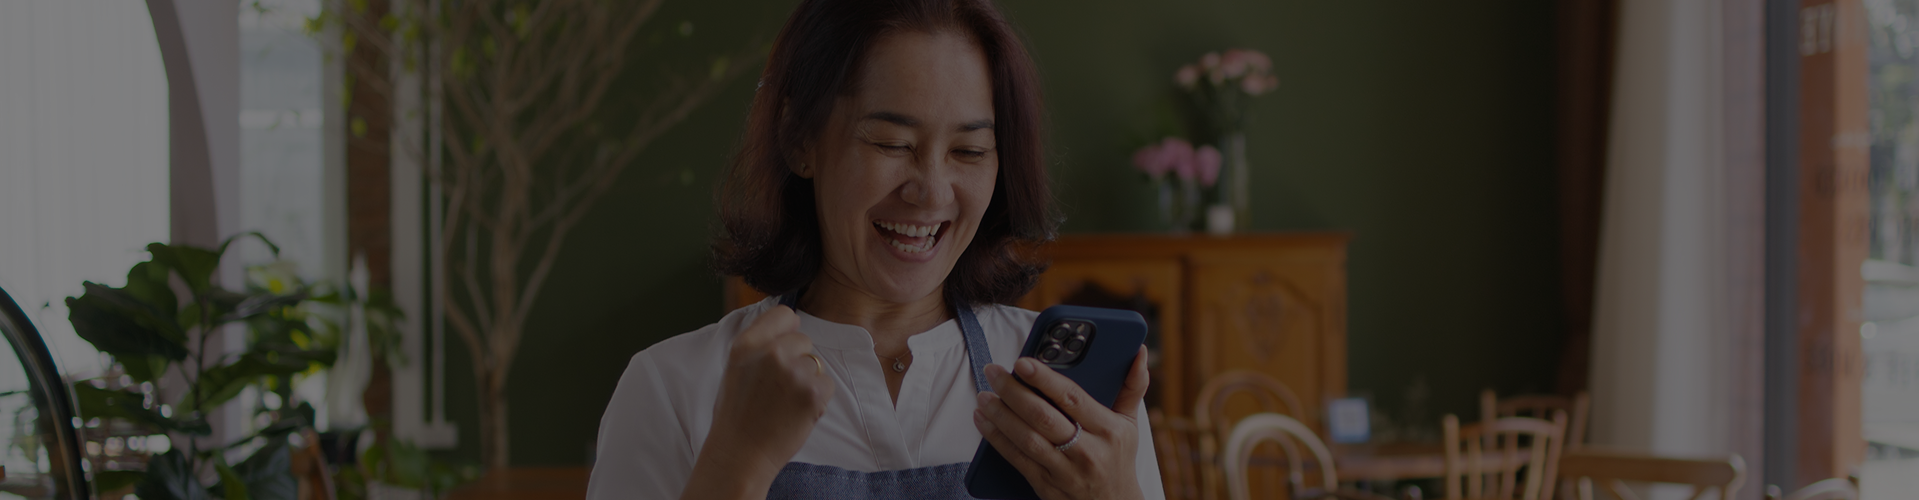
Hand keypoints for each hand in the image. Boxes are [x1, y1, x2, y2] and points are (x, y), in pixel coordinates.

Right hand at [683, 306, 835, 499]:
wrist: (740, 454)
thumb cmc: (737, 414)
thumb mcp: (737, 367)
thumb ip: (761, 343)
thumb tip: (794, 322)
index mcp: (747, 344)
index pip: (783, 314)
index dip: (788, 330)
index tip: (784, 347)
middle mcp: (771, 353)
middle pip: (803, 340)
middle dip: (798, 360)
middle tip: (779, 387)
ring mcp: (794, 372)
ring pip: (816, 364)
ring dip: (807, 382)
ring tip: (784, 404)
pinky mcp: (813, 392)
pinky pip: (826, 384)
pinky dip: (817, 399)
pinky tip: (796, 413)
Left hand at [974, 345, 1149, 499]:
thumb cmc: (1119, 458)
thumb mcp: (1131, 425)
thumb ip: (1132, 387)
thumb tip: (1140, 353)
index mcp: (1108, 430)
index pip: (1072, 398)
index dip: (1045, 379)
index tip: (1022, 362)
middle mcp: (1087, 451)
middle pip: (1043, 417)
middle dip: (1013, 392)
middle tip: (993, 371)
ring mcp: (1065, 471)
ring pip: (1026, 439)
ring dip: (1000, 415)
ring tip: (984, 395)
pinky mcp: (1046, 486)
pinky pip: (1017, 459)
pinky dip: (997, 439)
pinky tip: (983, 421)